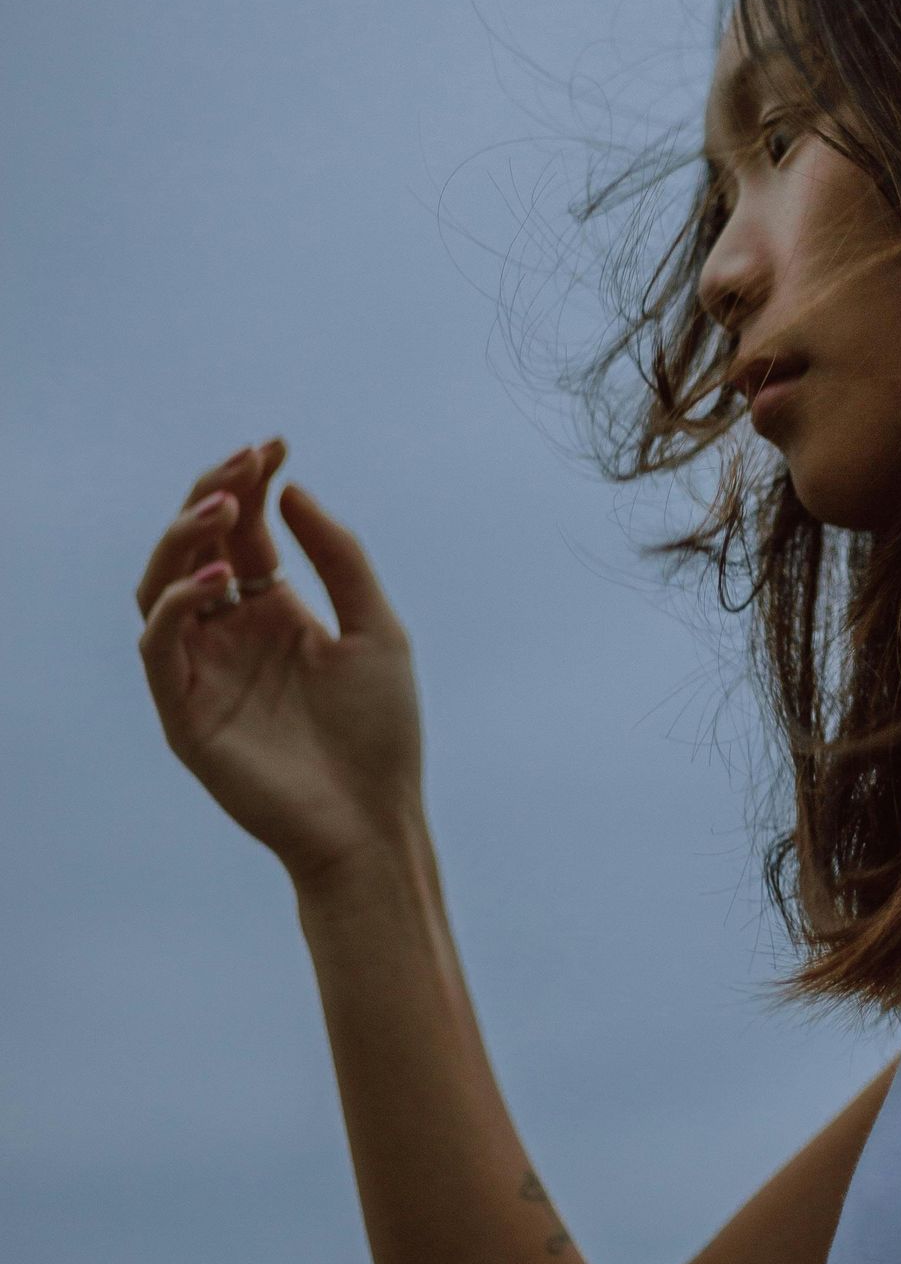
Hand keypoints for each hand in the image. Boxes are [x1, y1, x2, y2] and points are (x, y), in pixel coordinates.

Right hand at [135, 440, 426, 888]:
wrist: (372, 818)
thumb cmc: (381, 731)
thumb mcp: (375, 627)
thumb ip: (339, 557)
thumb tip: (292, 491)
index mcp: (274, 612)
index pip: (244, 534)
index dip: (250, 486)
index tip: (275, 445)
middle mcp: (230, 635)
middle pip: (195, 548)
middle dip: (213, 496)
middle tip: (245, 463)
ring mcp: (202, 671)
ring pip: (160, 587)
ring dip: (184, 539)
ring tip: (226, 506)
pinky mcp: (183, 711)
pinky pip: (157, 647)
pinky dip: (177, 605)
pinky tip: (219, 579)